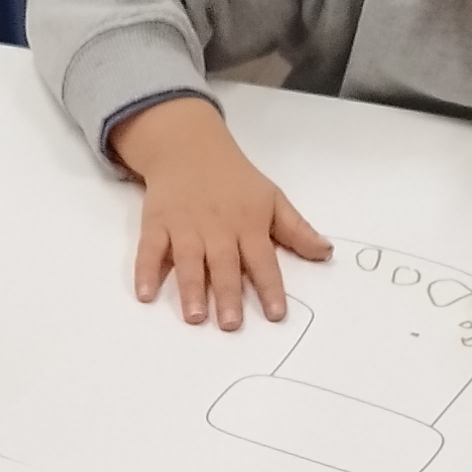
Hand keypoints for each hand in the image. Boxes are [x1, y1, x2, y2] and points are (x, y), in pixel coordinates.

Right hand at [112, 97, 331, 330]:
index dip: (270, 287)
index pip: (263, 260)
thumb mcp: (272, 198)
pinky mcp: (157, 224)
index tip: (276, 314)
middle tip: (230, 325)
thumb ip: (297, 229)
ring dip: (191, 288)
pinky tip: (145, 294)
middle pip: (225, 264)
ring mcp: (184, 226)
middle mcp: (217, 227)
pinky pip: (149, 250)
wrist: (189, 146)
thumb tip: (326, 252)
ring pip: (189, 260)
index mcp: (248, 224)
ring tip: (194, 316)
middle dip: (228, 294)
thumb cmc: (235, 179)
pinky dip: (146, 271)